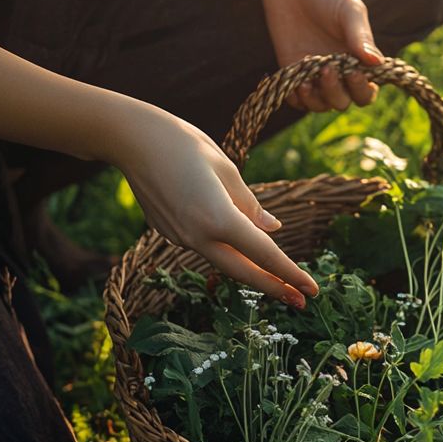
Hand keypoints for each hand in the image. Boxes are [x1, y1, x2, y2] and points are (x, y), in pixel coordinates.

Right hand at [115, 103, 318, 306]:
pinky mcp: (167, 232)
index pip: (263, 254)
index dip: (290, 273)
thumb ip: (250, 205)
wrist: (130, 140)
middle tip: (301, 301)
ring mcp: (179, 237)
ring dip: (250, 268)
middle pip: (242, 272)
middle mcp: (197, 236)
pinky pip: (203, 243)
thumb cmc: (184, 144)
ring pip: (222, 259)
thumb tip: (272, 229)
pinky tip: (233, 234)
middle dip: (274, 287)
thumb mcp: (227, 169)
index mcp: (218, 219)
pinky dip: (224, 245)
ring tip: (277, 275)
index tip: (311, 289)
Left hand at [260, 0, 382, 112]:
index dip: (362, 89)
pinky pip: (296, 101)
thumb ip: (361, 35)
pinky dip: (296, 98)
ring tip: (305, 81)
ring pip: (321, 105)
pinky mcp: (292, 75)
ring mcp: (315, 77)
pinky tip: (294, 83)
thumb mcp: (348, 10)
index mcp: (358, 62)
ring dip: (316, 99)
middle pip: (344, 102)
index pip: (367, 91)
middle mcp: (339, 75)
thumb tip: (377, 62)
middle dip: (336, 92)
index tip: (353, 71)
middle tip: (326, 69)